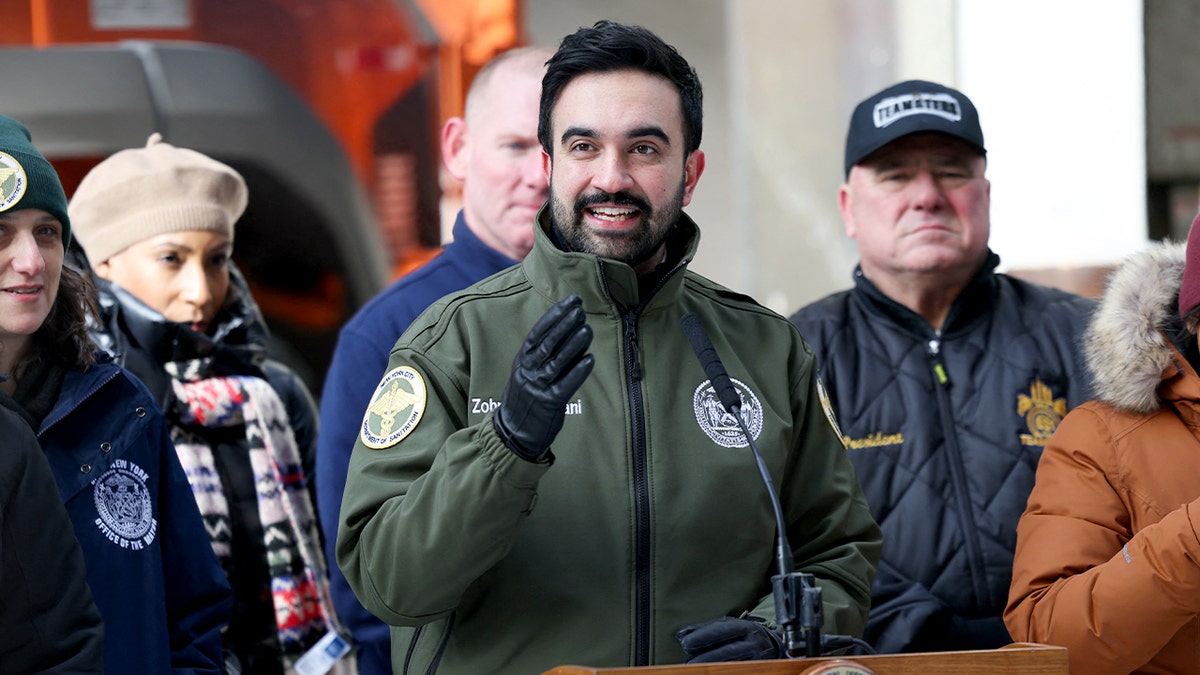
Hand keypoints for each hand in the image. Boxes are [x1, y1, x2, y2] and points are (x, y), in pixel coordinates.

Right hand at [493, 295, 593, 460]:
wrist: (514, 431)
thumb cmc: (526, 397)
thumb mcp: (527, 371)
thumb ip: (544, 354)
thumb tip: (573, 332)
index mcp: (522, 360)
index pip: (538, 332)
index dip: (555, 315)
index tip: (571, 302)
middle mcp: (527, 371)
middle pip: (547, 344)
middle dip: (564, 324)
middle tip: (580, 310)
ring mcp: (537, 387)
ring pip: (556, 362)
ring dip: (573, 345)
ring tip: (587, 330)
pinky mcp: (548, 403)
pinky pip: (565, 385)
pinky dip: (578, 372)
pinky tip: (589, 360)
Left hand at [676, 616, 784, 662]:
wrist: (775, 647)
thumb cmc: (746, 635)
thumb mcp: (730, 627)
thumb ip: (706, 629)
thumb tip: (681, 634)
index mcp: (746, 627)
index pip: (722, 630)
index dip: (703, 636)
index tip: (685, 643)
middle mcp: (754, 642)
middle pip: (727, 650)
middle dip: (706, 657)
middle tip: (689, 662)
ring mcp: (758, 658)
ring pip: (732, 664)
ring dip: (712, 667)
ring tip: (696, 669)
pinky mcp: (758, 669)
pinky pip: (739, 671)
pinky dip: (723, 672)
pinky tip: (713, 672)